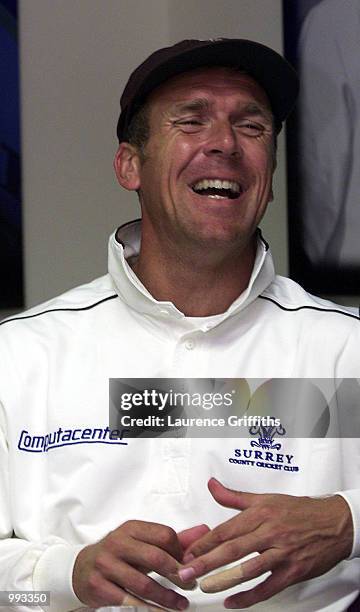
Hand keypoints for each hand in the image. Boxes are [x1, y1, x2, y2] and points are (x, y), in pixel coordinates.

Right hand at [73, 520, 208, 609]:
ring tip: (181, 605)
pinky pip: (128, 601)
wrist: (80, 569)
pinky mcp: (99, 586)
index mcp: (131, 528)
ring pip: (143, 584)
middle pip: (155, 557)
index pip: (164, 535)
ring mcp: (106, 565)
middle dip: (177, 575)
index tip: (190, 564)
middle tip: (190, 585)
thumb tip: (203, 531)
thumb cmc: (118, 554)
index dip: (180, 551)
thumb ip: (173, 539)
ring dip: (166, 598)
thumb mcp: (141, 542)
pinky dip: (147, 609)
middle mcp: (118, 543)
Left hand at [178, 478, 352, 608]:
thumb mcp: (265, 499)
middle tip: (187, 572)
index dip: (205, 543)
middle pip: (233, 549)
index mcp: (261, 513)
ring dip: (224, 580)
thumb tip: (212, 486)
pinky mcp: (293, 571)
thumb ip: (234, 497)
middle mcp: (270, 532)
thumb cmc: (299, 511)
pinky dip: (250, 597)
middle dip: (206, 562)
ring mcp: (282, 553)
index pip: (226, 530)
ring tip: (205, 587)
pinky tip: (233, 602)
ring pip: (249, 568)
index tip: (187, 553)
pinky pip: (268, 587)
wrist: (335, 523)